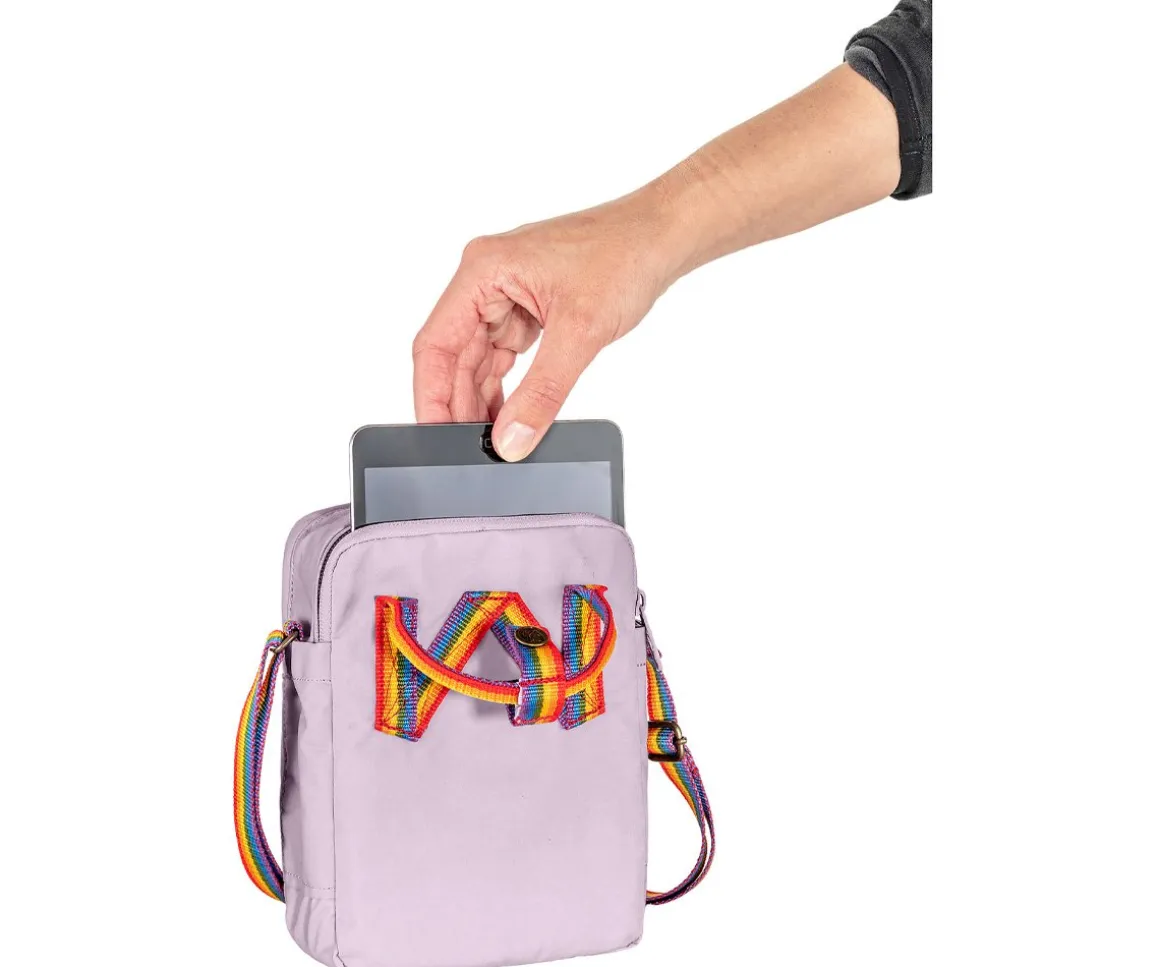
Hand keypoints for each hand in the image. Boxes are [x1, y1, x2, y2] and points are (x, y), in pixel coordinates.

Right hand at [412, 191, 677, 460]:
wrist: (662, 235)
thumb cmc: (625, 255)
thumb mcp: (581, 333)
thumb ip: (542, 393)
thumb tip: (512, 440)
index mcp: (484, 270)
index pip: (436, 344)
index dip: (430, 395)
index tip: (433, 436)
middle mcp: (486, 279)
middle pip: (453, 355)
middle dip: (459, 404)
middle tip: (470, 450)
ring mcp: (505, 294)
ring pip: (476, 360)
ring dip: (481, 400)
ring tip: (490, 441)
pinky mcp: (526, 308)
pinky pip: (501, 356)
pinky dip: (504, 388)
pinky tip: (509, 418)